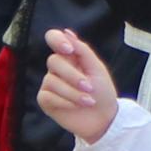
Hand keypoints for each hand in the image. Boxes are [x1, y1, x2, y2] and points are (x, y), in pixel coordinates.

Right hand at [35, 25, 119, 141]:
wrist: (104, 119)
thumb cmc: (103, 93)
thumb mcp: (97, 69)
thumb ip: (83, 50)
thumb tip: (67, 32)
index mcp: (70, 57)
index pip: (53, 38)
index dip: (57, 40)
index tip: (69, 50)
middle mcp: (57, 68)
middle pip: (53, 61)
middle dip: (73, 76)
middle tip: (89, 88)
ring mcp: (49, 84)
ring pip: (51, 81)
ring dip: (73, 93)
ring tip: (88, 101)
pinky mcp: (46, 100)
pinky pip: (48, 96)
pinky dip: (65, 102)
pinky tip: (76, 107)